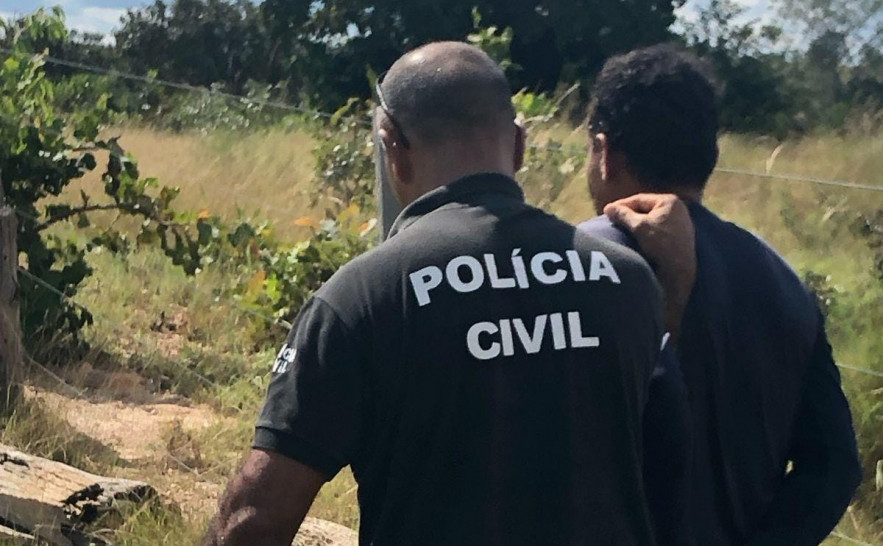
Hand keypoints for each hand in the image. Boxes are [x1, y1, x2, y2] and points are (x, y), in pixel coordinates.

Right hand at [604, 194, 695, 340]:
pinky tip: (636, 237)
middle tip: (613, 219)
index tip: (607, 211)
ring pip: (652, 219)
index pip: (639, 199)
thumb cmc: (660, 245)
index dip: (621, 205)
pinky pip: (658, 229)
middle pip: (646, 208)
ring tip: (622, 228)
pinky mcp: (680, 236)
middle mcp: (679, 209)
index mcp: (670, 201)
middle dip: (629, 213)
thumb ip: (623, 214)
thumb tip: (608, 208)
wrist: (679, 271)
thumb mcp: (638, 227)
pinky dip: (646, 231)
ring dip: (637, 223)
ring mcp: (681, 223)